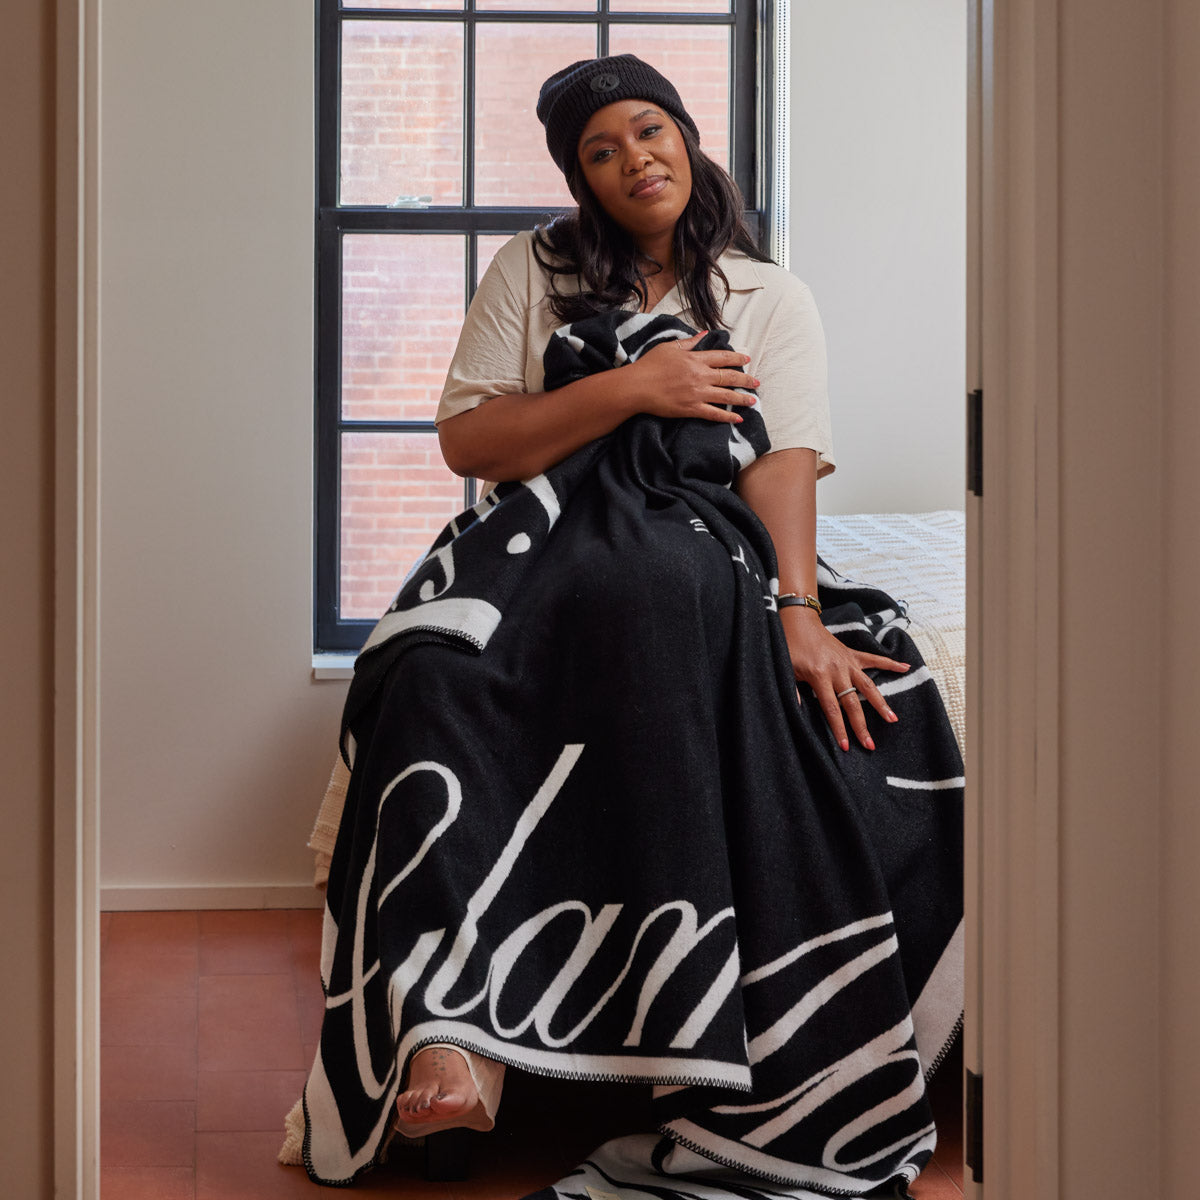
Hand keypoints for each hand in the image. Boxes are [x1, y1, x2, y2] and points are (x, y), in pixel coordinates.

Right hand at [625, 332, 759, 423]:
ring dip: (742, 398)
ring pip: (726, 396)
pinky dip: (726, 416)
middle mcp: (700, 376)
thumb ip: (689, 343)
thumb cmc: (649, 365)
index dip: (737, 359)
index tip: (746, 360)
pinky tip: (738, 418)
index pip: (722, 357)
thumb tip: (703, 334)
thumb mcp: (669, 348)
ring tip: (753, 400)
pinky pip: (713, 413)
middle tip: (757, 382)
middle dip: (746, 380)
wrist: (637, 387)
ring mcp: (697, 393)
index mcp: (695, 359)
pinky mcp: (691, 409)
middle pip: (729, 377)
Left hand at [780, 607, 909, 750]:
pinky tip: (906, 668)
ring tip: (893, 719)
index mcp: (820, 676)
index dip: (839, 728)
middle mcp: (837, 671)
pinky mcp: (852, 654)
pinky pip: (874, 659)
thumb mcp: (786, 669)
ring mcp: (847, 662)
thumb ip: (792, 691)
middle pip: (852, 703)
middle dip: (861, 726)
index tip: (846, 746)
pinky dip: (890, 663)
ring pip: (868, 686)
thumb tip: (796, 710)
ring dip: (880, 703)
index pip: (831, 709)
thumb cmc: (789, 647)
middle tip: (870, 745)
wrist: (799, 621)